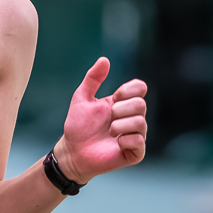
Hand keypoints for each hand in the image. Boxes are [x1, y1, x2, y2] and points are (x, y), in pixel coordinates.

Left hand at [53, 57, 146, 183]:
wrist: (72, 151)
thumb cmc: (77, 126)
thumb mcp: (81, 98)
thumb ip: (92, 79)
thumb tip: (104, 59)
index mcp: (123, 103)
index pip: (140, 88)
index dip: (128, 90)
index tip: (114, 96)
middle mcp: (132, 118)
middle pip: (141, 104)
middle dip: (120, 109)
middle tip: (108, 118)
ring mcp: (135, 135)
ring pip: (141, 122)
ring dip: (120, 125)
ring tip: (109, 131)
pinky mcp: (134, 152)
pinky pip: (139, 141)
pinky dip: (125, 139)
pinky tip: (116, 142)